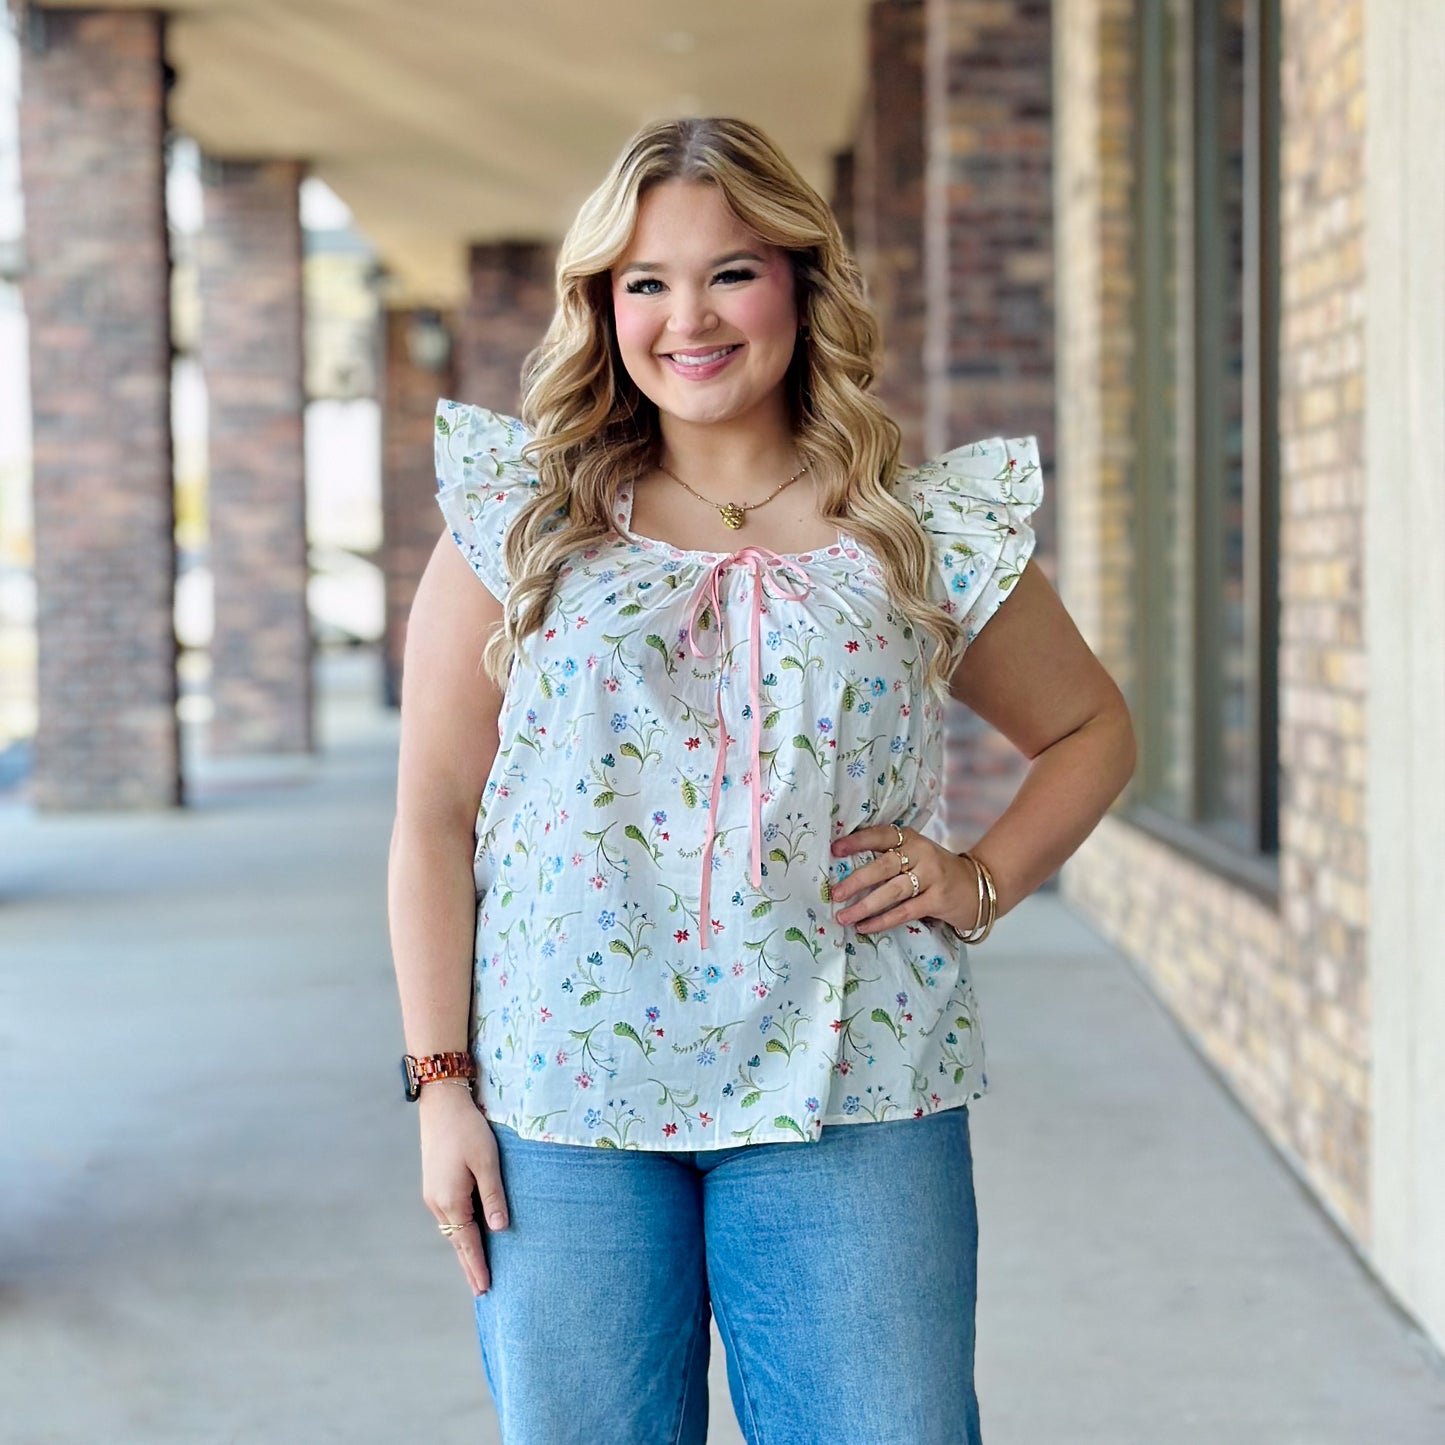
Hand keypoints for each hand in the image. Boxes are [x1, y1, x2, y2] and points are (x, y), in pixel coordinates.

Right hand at [418, 1083, 508, 1295]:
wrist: (442, 1105)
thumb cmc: (468, 1130)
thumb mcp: (487, 1162)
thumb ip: (493, 1196)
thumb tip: (499, 1230)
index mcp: (451, 1200)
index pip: (468, 1242)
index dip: (478, 1266)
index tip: (485, 1288)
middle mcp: (438, 1202)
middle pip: (457, 1241)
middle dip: (469, 1265)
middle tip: (481, 1290)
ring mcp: (433, 1194)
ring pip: (451, 1230)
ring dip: (464, 1249)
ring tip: (476, 1268)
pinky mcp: (435, 1184)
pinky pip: (449, 1217)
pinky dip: (459, 1232)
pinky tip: (467, 1235)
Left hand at [830, 823, 981, 938]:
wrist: (978, 886)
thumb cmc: (936, 872)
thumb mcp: (917, 856)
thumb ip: (890, 858)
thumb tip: (844, 872)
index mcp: (911, 839)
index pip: (881, 835)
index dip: (857, 841)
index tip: (834, 850)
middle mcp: (921, 854)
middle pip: (884, 866)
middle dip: (856, 880)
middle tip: (835, 893)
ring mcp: (932, 877)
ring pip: (892, 891)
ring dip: (865, 906)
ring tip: (843, 916)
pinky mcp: (938, 899)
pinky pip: (904, 912)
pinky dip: (882, 921)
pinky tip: (865, 927)